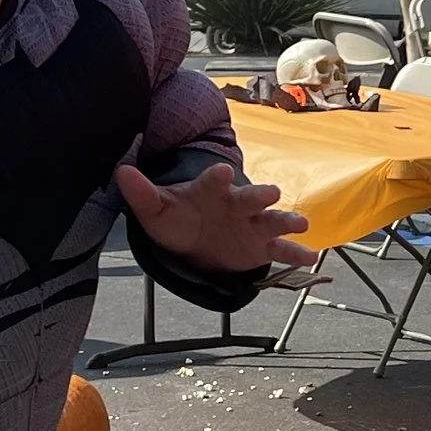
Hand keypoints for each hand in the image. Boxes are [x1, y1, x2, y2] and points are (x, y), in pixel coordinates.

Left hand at [116, 158, 308, 275]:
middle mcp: (236, 204)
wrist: (194, 240)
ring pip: (272, 220)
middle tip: (270, 193)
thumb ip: (141, 193)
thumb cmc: (177, 219)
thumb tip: (120, 172)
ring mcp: (252, 225)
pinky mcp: (261, 246)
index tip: (224, 172)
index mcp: (211, 191)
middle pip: (250, 197)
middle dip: (260, 195)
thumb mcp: (156, 210)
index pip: (213, 181)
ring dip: (287, 221)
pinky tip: (310, 258)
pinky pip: (281, 250)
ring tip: (301, 224)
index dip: (218, 177)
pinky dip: (296, 253)